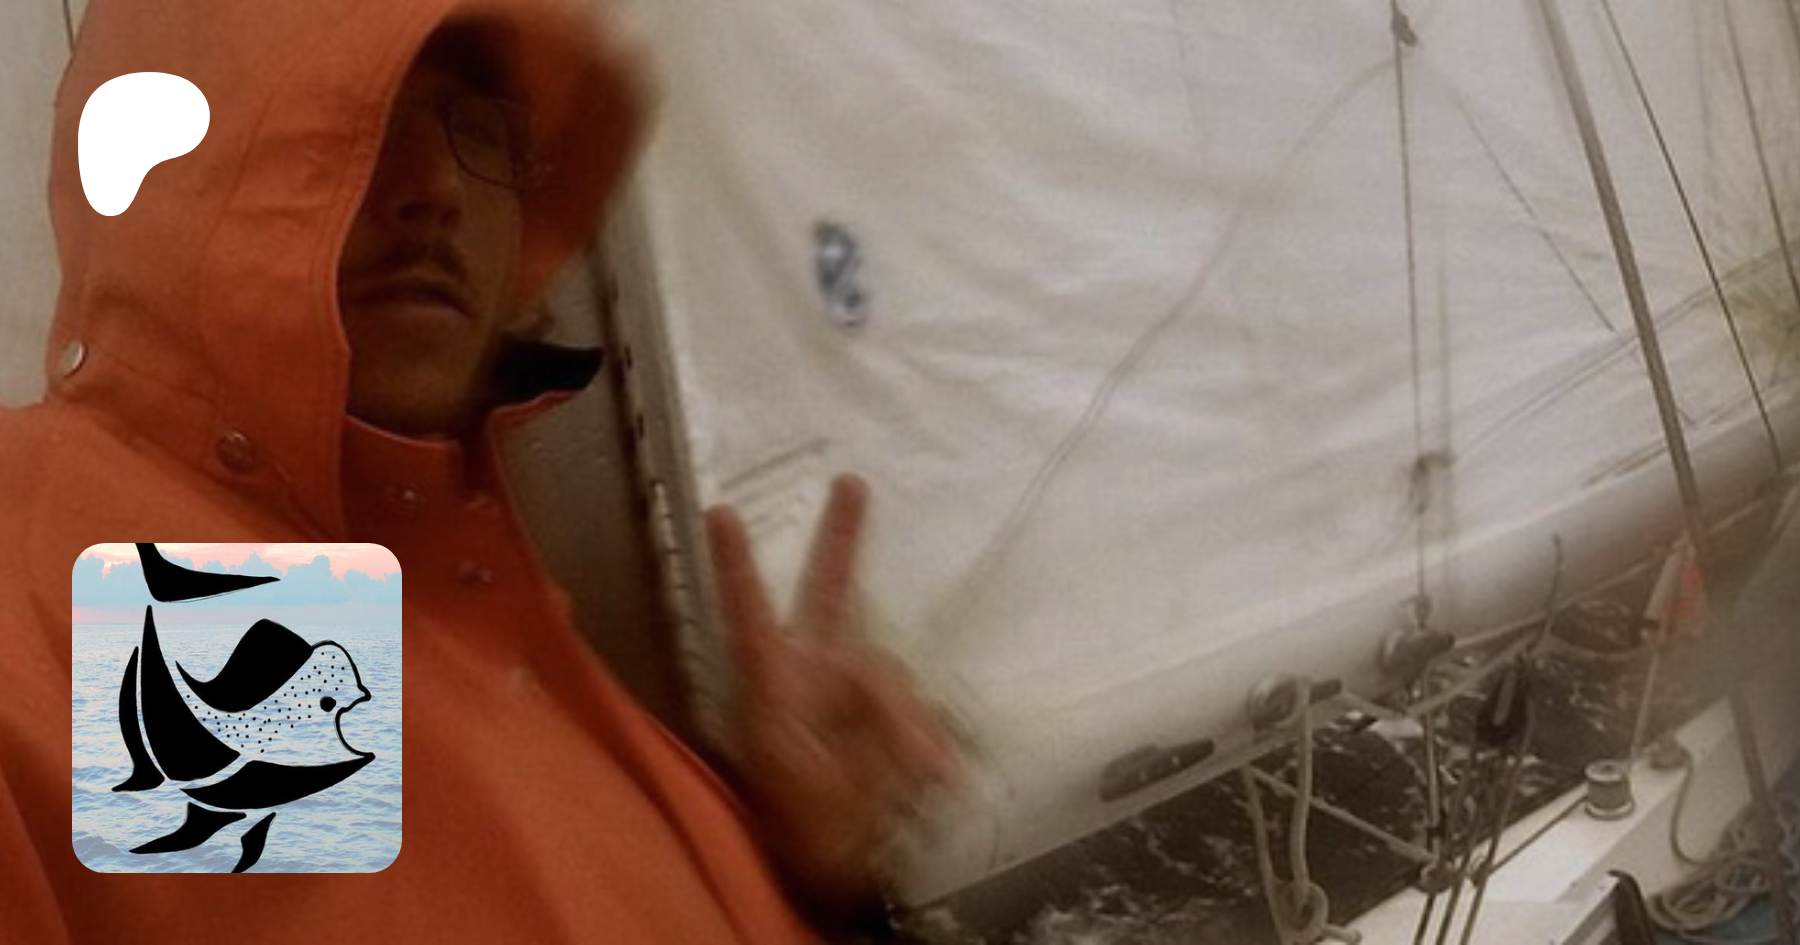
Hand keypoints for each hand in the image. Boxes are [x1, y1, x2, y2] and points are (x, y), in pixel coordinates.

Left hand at [705, 474, 960, 915]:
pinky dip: (923, 740)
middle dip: (840, 541)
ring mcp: (845, 695)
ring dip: (906, 723)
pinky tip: (937, 774)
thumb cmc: (813, 833)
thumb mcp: (836, 784)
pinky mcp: (878, 718)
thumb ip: (881, 732)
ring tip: (920, 776)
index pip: (752, 621)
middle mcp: (810, 679)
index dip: (737, 569)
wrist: (832, 877)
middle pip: (826, 597)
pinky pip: (910, 708)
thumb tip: (914, 706)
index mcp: (774, 694)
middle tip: (850, 482)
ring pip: (888, 672)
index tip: (718, 512)